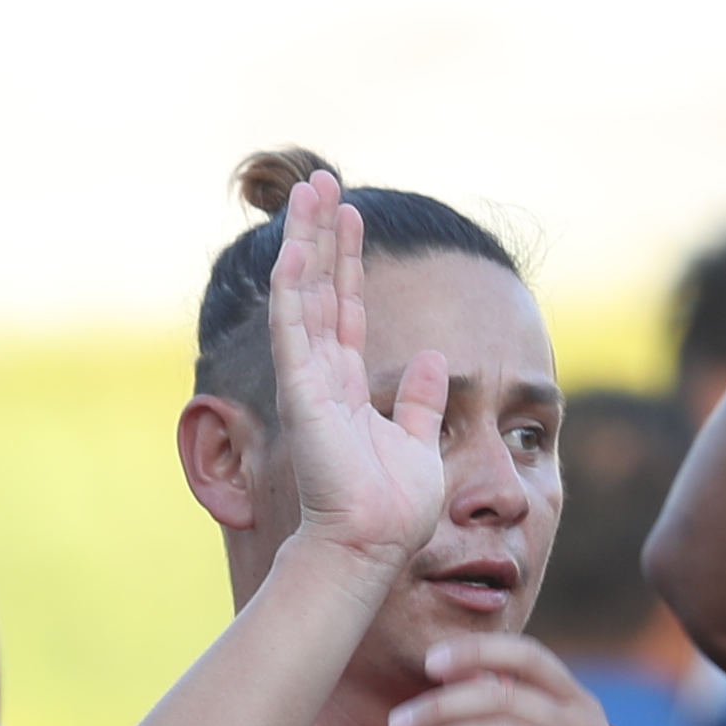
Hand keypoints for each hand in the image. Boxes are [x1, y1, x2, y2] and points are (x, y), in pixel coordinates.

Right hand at [262, 173, 447, 575]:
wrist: (374, 543)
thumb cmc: (394, 506)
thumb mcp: (417, 439)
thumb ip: (418, 400)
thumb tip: (432, 359)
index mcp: (347, 385)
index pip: (345, 306)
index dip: (346, 258)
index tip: (351, 214)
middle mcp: (322, 376)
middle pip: (319, 287)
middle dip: (321, 234)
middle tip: (322, 182)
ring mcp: (308, 382)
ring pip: (303, 295)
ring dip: (305, 241)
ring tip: (311, 190)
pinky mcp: (303, 394)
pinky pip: (294, 330)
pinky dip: (292, 288)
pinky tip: (293, 249)